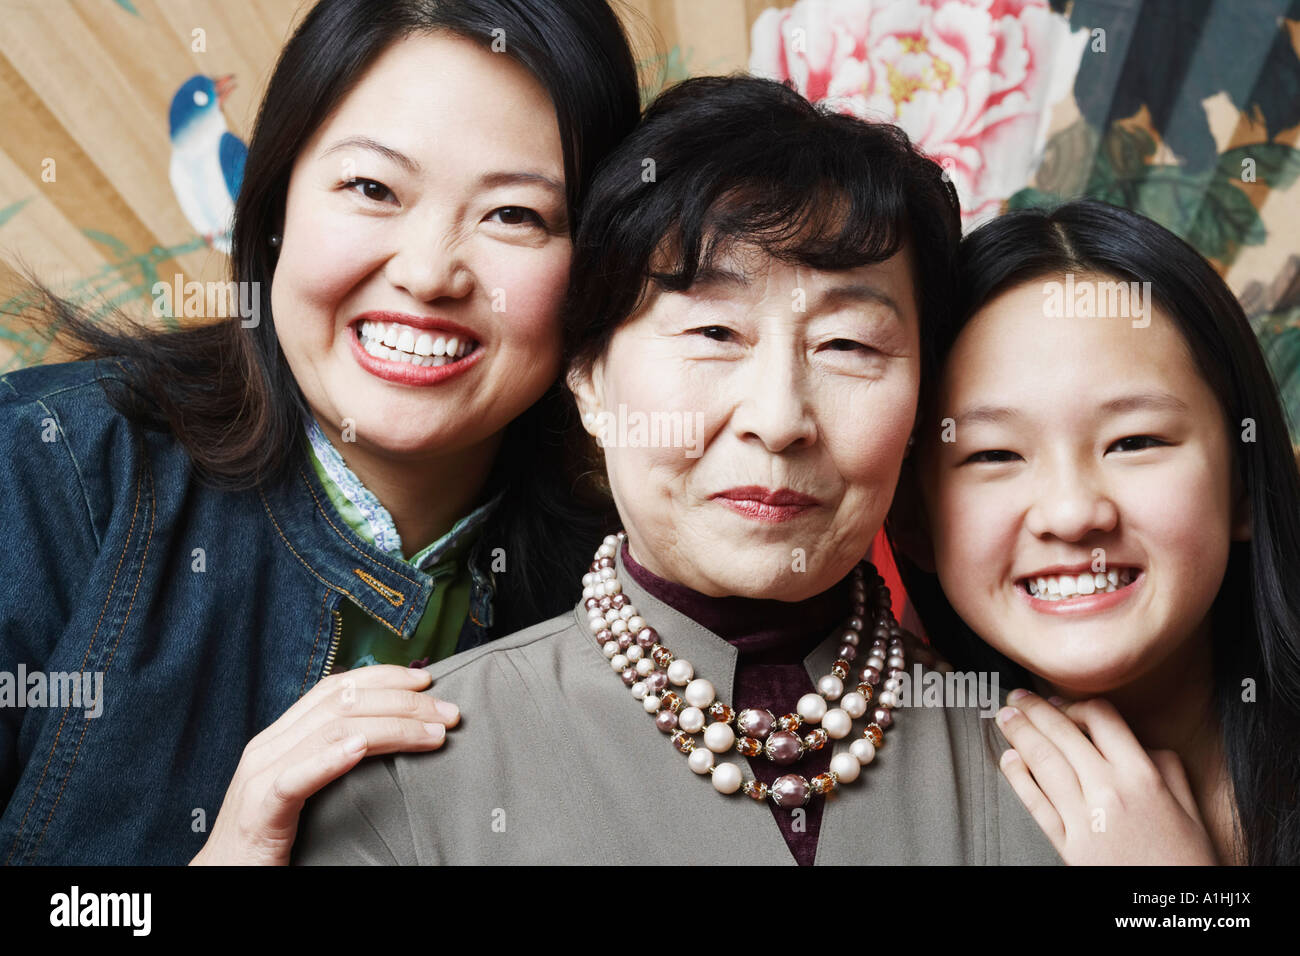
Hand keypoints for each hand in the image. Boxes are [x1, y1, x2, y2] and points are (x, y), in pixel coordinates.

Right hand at [190, 665, 456, 865]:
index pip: (335, 688)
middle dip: (403, 702)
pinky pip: (295, 778)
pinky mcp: (259, 812)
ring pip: (332, 731)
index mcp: (281, 736)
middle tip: (448, 713)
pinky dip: (329, 759)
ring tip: (431, 733)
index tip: (427, 680)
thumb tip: (381, 738)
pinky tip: (359, 750)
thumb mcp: (302, 783)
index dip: (383, 677)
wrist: (219, 878)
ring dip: (391, 727)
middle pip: (343, 703)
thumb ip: (330, 757)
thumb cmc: (266, 834)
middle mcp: (270, 746)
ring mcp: (261, 775)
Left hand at [994, 690, 1216, 864]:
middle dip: (1035, 711)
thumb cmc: (1185, 861)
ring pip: (1044, 763)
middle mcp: (1109, 792)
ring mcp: (1085, 819)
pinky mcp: (1068, 846)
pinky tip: (1009, 761)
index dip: (1077, 705)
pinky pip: (1037, 804)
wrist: (1170, 909)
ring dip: (1020, 735)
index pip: (1102, 718)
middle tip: (1017, 697)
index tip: (1063, 704)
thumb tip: (1139, 744)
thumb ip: (1166, 768)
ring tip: (1005, 718)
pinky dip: (1019, 778)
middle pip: (1064, 736)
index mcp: (1142, 776)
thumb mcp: (1189, 808)